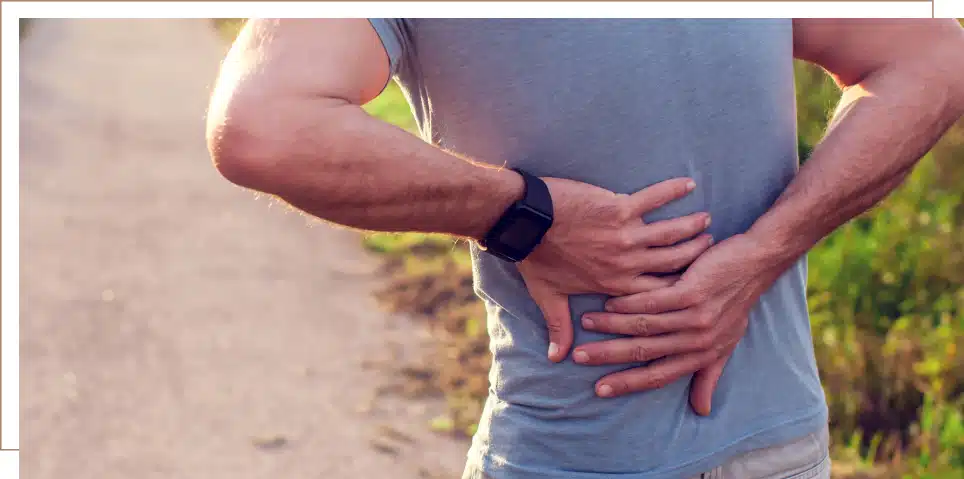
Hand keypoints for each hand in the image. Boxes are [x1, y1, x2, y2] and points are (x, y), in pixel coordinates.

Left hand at [518, 177, 713, 361]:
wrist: (525, 223)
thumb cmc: (536, 258)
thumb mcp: (547, 296)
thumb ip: (558, 326)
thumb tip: (558, 358)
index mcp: (615, 284)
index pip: (657, 293)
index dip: (681, 290)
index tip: (699, 287)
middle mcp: (626, 263)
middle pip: (672, 262)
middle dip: (695, 256)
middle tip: (714, 250)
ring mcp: (625, 235)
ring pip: (670, 233)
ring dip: (690, 227)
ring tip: (707, 222)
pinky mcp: (619, 208)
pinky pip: (653, 198)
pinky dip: (671, 190)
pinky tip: (688, 184)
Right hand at [572, 233, 792, 413]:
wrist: (755, 263)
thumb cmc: (737, 301)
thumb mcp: (726, 343)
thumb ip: (709, 375)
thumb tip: (702, 410)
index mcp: (703, 355)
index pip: (659, 375)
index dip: (628, 383)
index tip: (600, 389)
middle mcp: (699, 340)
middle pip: (646, 352)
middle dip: (609, 356)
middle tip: (580, 357)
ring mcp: (696, 316)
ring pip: (645, 325)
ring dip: (612, 325)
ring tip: (586, 323)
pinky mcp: (693, 292)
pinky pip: (653, 301)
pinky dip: (629, 303)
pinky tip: (610, 302)